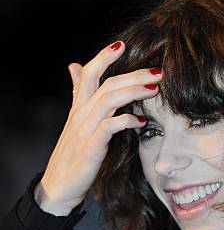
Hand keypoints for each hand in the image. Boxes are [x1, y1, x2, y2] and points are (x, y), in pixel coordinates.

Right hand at [34, 41, 161, 215]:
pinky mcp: (91, 147)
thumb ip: (77, 94)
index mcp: (78, 107)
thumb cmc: (72, 155)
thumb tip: (73, 66)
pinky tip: (141, 122)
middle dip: (133, 74)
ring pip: (109, 101)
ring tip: (155, 88)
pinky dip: (126, 122)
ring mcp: (85, 130)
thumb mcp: (75, 122)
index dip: (103, 56)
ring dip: (134, 92)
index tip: (122, 44)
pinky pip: (109, 128)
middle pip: (107, 84)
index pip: (89, 73)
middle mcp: (80, 114)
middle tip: (158, 70)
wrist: (59, 186)